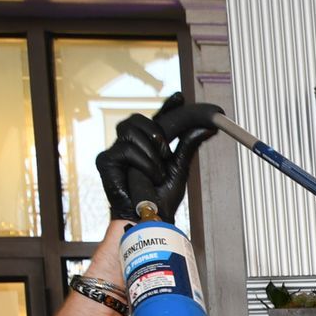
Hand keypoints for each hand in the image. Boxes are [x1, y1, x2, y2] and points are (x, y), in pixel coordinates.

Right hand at [95, 92, 221, 224]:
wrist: (151, 218)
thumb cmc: (162, 197)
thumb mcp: (180, 167)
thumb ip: (189, 144)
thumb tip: (209, 126)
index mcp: (149, 145)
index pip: (157, 119)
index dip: (167, 107)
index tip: (180, 97)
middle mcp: (131, 145)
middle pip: (137, 118)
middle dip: (155, 131)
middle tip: (166, 150)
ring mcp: (117, 151)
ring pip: (130, 130)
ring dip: (150, 152)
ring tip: (158, 172)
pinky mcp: (106, 160)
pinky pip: (125, 148)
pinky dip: (143, 163)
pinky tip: (149, 176)